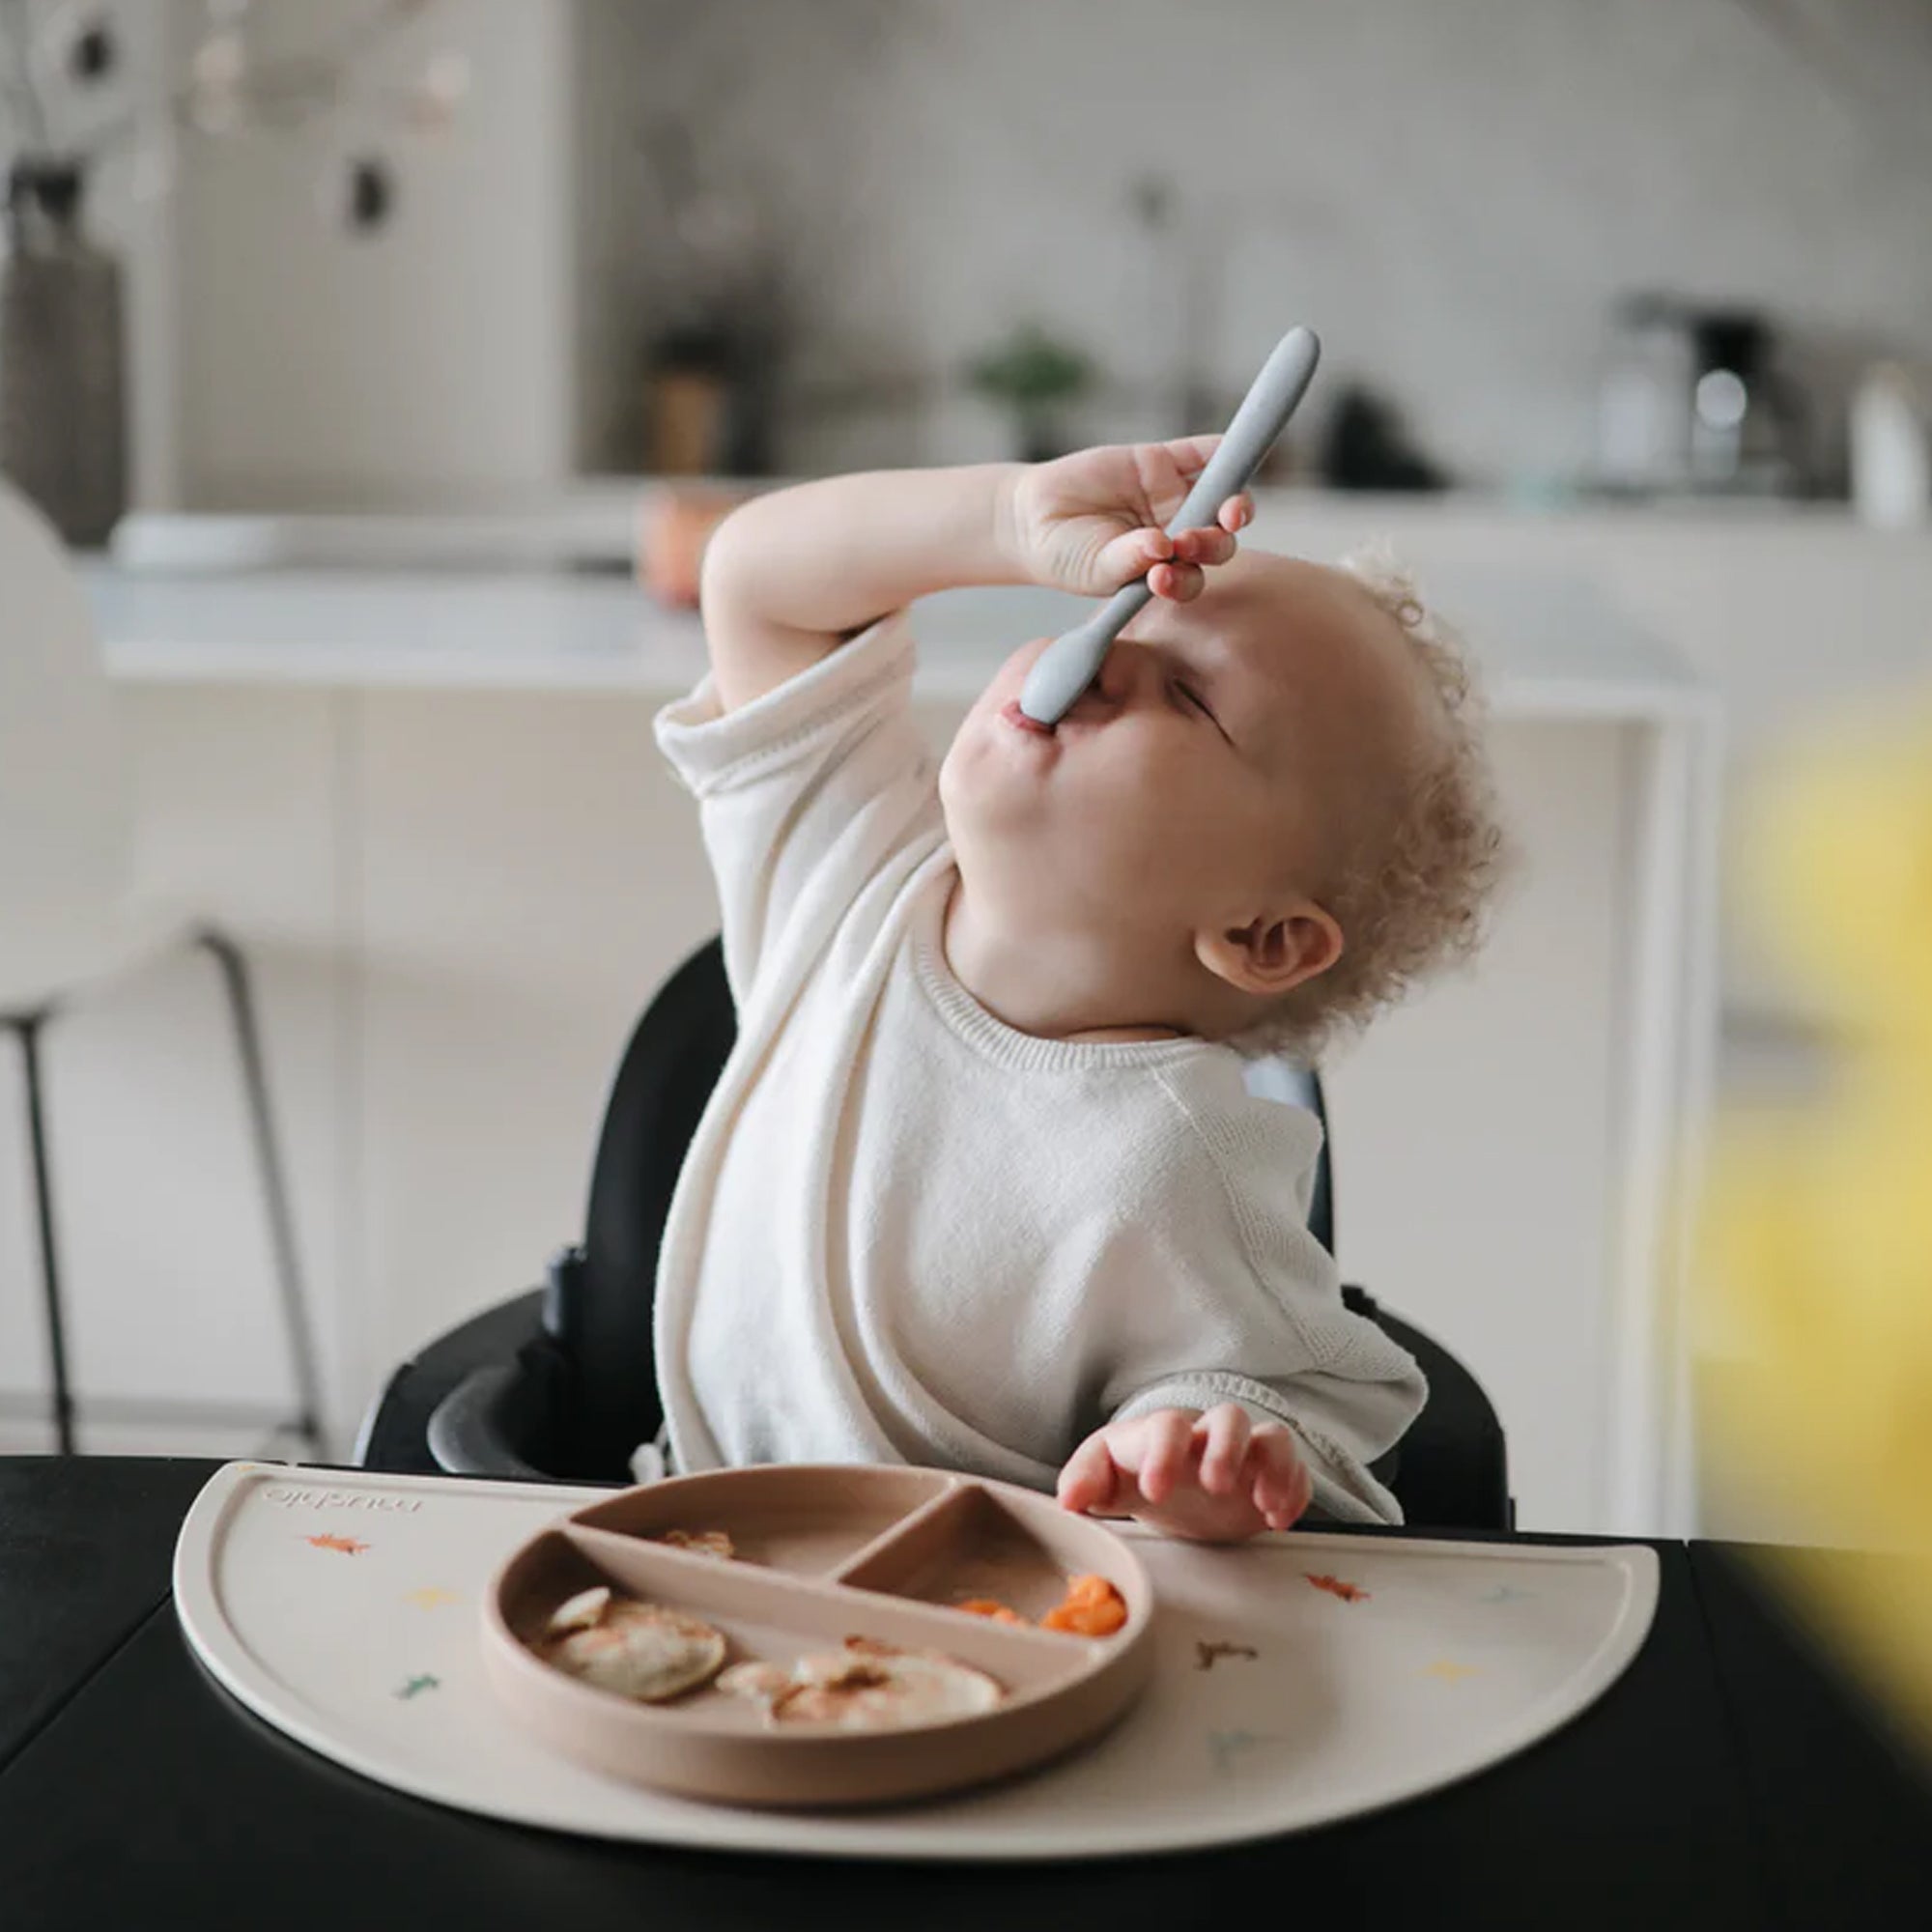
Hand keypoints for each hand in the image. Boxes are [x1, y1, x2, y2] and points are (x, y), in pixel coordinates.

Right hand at [998, 438, 1250, 602]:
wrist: (1035, 516)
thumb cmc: (1067, 555)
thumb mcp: (1095, 568)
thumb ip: (1129, 561)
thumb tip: (1163, 547)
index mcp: (1164, 571)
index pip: (1190, 578)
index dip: (1184, 581)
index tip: (1160, 579)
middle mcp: (1176, 535)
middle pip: (1215, 542)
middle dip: (1210, 545)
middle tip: (1187, 543)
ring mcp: (1174, 498)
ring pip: (1219, 499)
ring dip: (1234, 506)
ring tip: (1231, 513)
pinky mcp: (1163, 461)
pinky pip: (1202, 452)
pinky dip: (1221, 451)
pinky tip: (1231, 451)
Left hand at [1057, 1404, 1312, 1542]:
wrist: (1169, 1485)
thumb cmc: (1134, 1473)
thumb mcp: (1105, 1477)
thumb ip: (1085, 1480)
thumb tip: (1068, 1502)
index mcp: (1163, 1435)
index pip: (1166, 1427)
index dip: (1164, 1454)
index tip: (1155, 1491)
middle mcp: (1206, 1438)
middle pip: (1229, 1417)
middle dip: (1226, 1449)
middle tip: (1215, 1487)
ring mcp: (1243, 1455)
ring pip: (1272, 1437)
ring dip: (1273, 1467)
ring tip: (1264, 1505)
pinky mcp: (1269, 1477)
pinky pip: (1297, 1470)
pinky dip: (1296, 1490)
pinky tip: (1280, 1518)